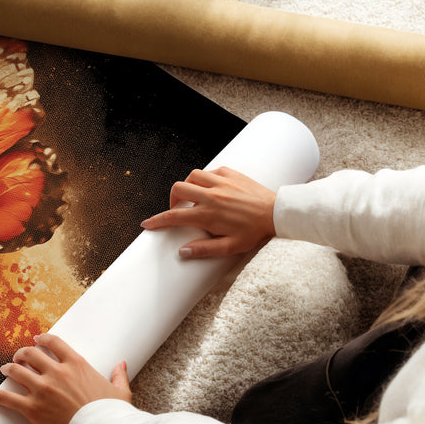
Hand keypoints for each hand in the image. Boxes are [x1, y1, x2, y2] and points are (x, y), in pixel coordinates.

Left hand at [0, 333, 130, 423]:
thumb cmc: (111, 413)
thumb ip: (118, 375)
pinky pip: (6, 398)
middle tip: (18, 357)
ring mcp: (42, 390)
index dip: (42, 340)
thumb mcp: (119, 391)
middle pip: (30, 354)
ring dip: (9, 368)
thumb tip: (122, 364)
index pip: (53, 343)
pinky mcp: (32, 409)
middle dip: (22, 353)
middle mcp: (56, 372)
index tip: (36, 340)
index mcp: (76, 364)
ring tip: (4, 369)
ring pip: (16, 371)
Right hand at [141, 166, 275, 258]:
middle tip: (177, 209)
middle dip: (172, 199)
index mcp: (208, 214)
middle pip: (178, 189)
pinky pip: (210, 171)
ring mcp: (221, 182)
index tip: (147, 224)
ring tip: (193, 197)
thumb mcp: (230, 247)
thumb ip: (205, 249)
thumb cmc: (255, 232)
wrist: (277, 213)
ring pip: (192, 176)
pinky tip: (211, 188)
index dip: (157, 221)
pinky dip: (206, 178)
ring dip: (188, 186)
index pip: (174, 217)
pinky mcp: (231, 173)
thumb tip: (182, 252)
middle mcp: (211, 195)